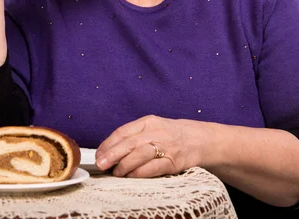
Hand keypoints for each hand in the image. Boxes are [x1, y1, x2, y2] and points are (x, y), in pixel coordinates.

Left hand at [95, 115, 211, 177]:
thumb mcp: (152, 128)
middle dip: (112, 155)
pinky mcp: (174, 161)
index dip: (108, 144)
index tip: (98, 154)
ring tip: (115, 172)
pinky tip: (131, 176)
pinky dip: (140, 173)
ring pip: (139, 155)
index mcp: (148, 122)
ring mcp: (166, 146)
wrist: (199, 140)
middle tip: (100, 164)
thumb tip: (109, 151)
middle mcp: (156, 132)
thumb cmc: (170, 135)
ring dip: (124, 166)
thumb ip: (134, 136)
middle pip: (129, 143)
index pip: (123, 132)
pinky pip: (153, 168)